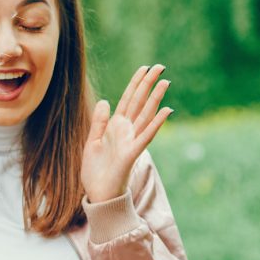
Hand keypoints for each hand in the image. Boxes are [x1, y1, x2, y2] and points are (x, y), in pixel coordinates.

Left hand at [81, 64, 172, 202]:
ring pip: (145, 115)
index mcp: (116, 127)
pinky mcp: (131, 153)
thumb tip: (106, 101)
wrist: (97, 193)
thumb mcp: (92, 141)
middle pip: (139, 103)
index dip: (135, 84)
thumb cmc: (96, 171)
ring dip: (155, 98)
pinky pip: (146, 136)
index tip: (144, 68)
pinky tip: (166, 111)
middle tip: (160, 66)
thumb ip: (99, 122)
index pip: (127, 100)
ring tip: (165, 82)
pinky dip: (156, 123)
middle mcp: (126, 131)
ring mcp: (130, 141)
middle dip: (148, 84)